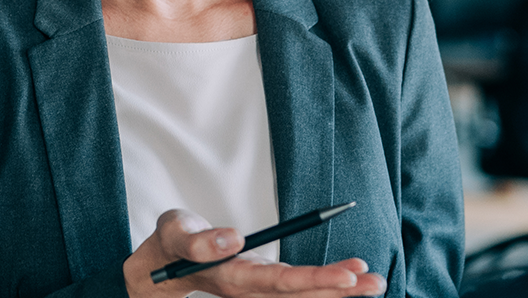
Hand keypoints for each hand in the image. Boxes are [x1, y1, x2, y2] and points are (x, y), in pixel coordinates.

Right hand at [123, 209, 385, 297]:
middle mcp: (247, 289)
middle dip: (336, 289)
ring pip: (300, 297)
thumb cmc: (164, 248)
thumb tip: (232, 237)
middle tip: (373, 281)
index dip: (313, 282)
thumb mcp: (171, 235)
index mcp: (229, 277)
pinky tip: (350, 286)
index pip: (277, 283)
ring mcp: (255, 290)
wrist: (153, 272)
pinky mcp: (260, 285)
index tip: (346, 277)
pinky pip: (295, 292)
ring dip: (337, 292)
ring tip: (374, 283)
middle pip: (297, 295)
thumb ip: (195, 240)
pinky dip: (322, 289)